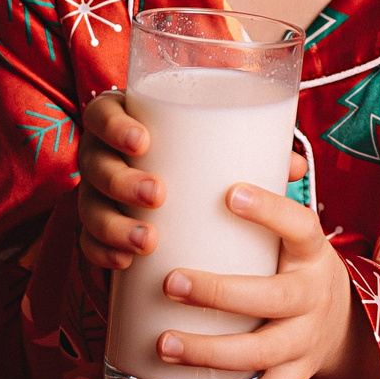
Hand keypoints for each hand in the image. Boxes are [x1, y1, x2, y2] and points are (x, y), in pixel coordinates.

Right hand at [73, 91, 308, 269]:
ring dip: (115, 225)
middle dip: (123, 180)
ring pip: (89, 207)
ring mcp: (95, 197)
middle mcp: (102, 158)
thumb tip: (292, 165)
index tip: (144, 141)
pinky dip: (103, 254)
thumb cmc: (201, 166)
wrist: (179, 211)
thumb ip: (251, 153)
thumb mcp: (220, 155)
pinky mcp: (96, 234)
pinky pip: (88, 244)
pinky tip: (124, 264)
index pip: (102, 114)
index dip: (114, 125)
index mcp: (124, 125)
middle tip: (159, 195)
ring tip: (149, 241)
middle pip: (95, 164)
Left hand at [157, 181, 379, 378]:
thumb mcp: (293, 229)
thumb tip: (243, 128)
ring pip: (261, 352)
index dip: (268, 209)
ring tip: (164, 342)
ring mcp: (303, 344)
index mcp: (313, 253)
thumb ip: (267, 187)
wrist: (341, 325)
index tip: (227, 190)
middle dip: (219, 292)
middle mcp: (312, 299)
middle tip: (170, 281)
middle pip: (271, 298)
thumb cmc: (294, 263)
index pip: (300, 225)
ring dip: (210, 351)